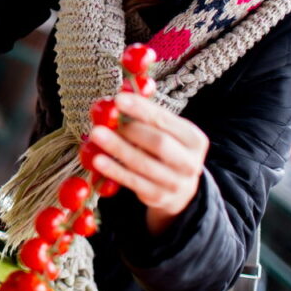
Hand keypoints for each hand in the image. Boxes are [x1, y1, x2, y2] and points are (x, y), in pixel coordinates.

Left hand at [87, 92, 208, 234]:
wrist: (180, 190)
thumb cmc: (167, 151)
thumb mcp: (167, 133)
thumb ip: (148, 115)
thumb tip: (121, 94)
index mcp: (194, 139)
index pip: (166, 120)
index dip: (141, 109)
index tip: (118, 99)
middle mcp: (189, 162)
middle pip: (158, 143)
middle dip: (130, 130)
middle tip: (105, 120)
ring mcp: (175, 182)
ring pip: (143, 164)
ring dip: (118, 148)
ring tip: (96, 135)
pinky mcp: (158, 197)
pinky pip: (133, 182)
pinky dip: (115, 170)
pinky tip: (98, 160)